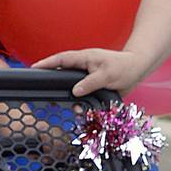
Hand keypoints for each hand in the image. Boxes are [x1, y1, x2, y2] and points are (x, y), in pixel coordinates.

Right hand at [33, 48, 152, 96]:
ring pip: (71, 87)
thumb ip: (90, 83)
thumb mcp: (107, 75)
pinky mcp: (93, 86)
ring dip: (68, 97)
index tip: (33, 68)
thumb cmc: (123, 67)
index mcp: (84, 59)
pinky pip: (82, 95)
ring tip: (63, 106)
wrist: (137, 69)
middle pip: (62, 73)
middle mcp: (83, 67)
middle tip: (42, 91)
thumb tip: (75, 91)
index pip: (61, 60)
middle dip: (52, 81)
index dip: (47, 63)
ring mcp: (87, 76)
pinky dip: (80, 103)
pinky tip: (80, 111)